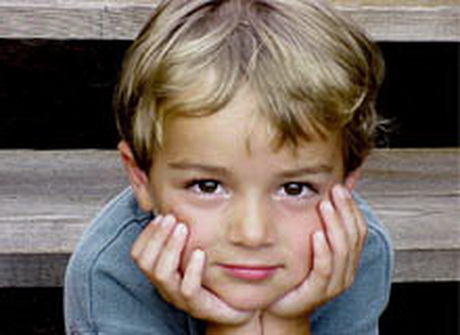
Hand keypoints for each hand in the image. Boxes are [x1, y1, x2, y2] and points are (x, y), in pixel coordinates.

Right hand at [131, 214, 254, 324]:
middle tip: (172, 218)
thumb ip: (183, 237)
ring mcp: (180, 298)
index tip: (161, 216)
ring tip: (183, 229)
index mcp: (161, 273)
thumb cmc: (211, 279)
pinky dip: (192, 269)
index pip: (139, 254)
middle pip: (146, 262)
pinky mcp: (198, 306)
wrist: (233, 308)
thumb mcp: (194, 254)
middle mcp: (166, 286)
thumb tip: (176, 207)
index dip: (147, 234)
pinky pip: (188, 289)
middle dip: (157, 236)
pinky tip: (200, 253)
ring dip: (171, 247)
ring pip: (162, 274)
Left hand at [266, 184, 367, 317]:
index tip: (340, 188)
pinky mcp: (317, 293)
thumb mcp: (312, 246)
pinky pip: (324, 270)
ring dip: (335, 226)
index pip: (358, 230)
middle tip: (334, 191)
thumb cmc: (298, 272)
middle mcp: (346, 271)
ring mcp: (333, 284)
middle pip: (353, 238)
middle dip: (345, 211)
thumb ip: (323, 225)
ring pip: (342, 252)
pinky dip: (323, 251)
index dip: (351, 208)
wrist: (284, 305)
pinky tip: (316, 235)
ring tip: (325, 206)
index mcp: (347, 259)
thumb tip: (330, 195)